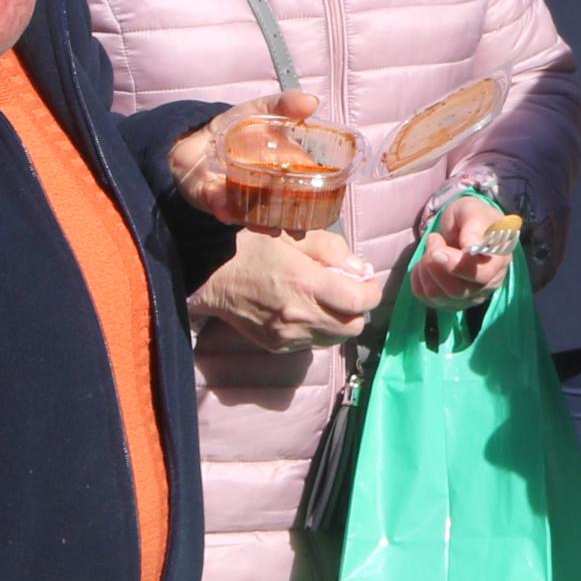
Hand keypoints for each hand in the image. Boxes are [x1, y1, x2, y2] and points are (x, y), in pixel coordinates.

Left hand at [172, 89, 322, 224]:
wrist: (191, 139)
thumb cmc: (234, 127)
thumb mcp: (260, 109)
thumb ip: (283, 105)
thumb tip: (312, 102)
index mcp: (281, 167)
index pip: (305, 182)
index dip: (317, 194)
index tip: (324, 203)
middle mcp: (264, 189)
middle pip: (285, 209)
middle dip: (295, 221)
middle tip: (299, 230)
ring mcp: (241, 197)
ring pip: (259, 217)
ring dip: (265, 225)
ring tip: (271, 229)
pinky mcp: (215, 200)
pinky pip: (223, 209)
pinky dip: (225, 211)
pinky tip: (227, 213)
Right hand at [196, 228, 383, 348]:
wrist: (209, 276)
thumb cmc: (250, 246)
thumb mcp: (292, 234)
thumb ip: (331, 250)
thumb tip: (360, 270)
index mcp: (306, 283)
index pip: (360, 301)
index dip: (371, 290)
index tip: (366, 281)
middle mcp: (300, 315)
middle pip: (353, 326)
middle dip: (357, 309)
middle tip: (347, 291)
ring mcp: (288, 335)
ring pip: (335, 339)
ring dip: (338, 321)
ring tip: (325, 301)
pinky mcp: (277, 346)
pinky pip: (311, 344)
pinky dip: (317, 330)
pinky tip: (303, 311)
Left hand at [409, 194, 514, 307]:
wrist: (466, 227)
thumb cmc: (472, 217)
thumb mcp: (472, 211)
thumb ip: (473, 227)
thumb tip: (471, 247)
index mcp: (499, 261)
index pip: (480, 275)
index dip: (455, 264)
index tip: (437, 244)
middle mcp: (488, 285)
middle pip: (456, 290)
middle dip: (435, 264)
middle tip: (434, 239)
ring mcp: (470, 297)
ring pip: (439, 296)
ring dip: (425, 270)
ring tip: (431, 249)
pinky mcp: (451, 302)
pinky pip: (427, 298)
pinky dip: (419, 279)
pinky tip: (426, 264)